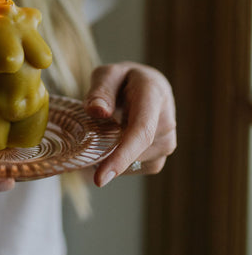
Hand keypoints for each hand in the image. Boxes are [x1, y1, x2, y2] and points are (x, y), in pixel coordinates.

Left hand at [84, 62, 175, 186]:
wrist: (146, 87)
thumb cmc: (123, 80)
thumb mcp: (107, 75)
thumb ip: (100, 91)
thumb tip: (98, 111)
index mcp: (153, 95)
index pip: (141, 131)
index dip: (121, 156)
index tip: (100, 179)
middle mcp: (167, 121)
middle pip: (135, 152)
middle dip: (107, 154)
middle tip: (86, 139)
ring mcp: (167, 141)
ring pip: (133, 163)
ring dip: (113, 156)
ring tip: (104, 133)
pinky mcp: (162, 155)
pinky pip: (135, 168)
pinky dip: (119, 162)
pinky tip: (113, 143)